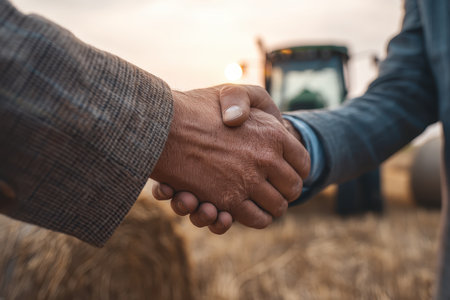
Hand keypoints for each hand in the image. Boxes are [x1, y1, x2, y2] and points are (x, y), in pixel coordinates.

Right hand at [150, 85, 308, 231]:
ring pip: (277, 207)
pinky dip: (258, 218)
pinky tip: (253, 208)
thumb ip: (253, 103)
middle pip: (293, 187)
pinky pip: (256, 219)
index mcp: (272, 133)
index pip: (302, 161)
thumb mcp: (230, 92)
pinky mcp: (228, 201)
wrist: (162, 127)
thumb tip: (258, 125)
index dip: (298, 169)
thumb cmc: (196, 107)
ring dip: (273, 207)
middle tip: (280, 189)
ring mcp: (247, 181)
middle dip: (288, 191)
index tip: (290, 171)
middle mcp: (265, 158)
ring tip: (267, 201)